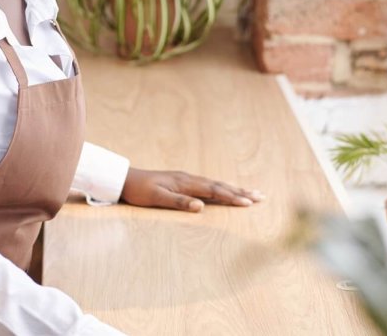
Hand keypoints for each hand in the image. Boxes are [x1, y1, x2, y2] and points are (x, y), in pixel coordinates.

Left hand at [120, 168, 264, 211]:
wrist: (125, 179)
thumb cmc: (139, 190)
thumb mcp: (156, 198)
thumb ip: (178, 202)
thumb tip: (200, 207)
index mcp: (185, 182)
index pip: (214, 190)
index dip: (232, 197)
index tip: (249, 203)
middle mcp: (188, 178)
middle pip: (219, 185)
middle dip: (240, 191)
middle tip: (261, 196)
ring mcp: (186, 179)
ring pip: (215, 184)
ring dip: (233, 188)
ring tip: (250, 192)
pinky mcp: (182, 182)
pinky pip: (207, 185)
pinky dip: (220, 188)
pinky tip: (224, 190)